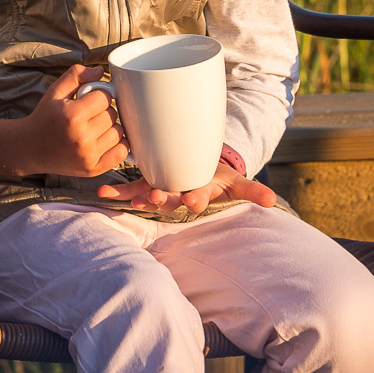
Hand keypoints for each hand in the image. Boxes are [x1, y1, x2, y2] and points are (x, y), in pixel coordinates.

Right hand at [0, 64, 129, 178]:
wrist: (30, 148)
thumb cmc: (45, 117)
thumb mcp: (55, 92)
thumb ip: (76, 75)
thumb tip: (101, 71)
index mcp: (72, 116)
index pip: (104, 97)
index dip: (98, 95)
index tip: (88, 100)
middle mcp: (81, 138)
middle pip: (113, 115)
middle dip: (103, 111)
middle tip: (89, 114)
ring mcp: (88, 156)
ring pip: (119, 132)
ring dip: (110, 127)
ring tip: (94, 127)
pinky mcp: (93, 169)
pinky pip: (121, 153)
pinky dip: (117, 144)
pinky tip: (103, 139)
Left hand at [95, 161, 277, 212]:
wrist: (199, 171)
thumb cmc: (217, 177)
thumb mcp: (235, 182)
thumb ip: (252, 191)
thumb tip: (272, 201)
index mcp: (199, 193)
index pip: (199, 198)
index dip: (196, 199)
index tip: (193, 200)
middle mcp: (178, 194)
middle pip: (170, 199)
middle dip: (163, 199)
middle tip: (157, 197)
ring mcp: (160, 190)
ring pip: (148, 195)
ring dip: (136, 196)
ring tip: (122, 196)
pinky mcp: (145, 183)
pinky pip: (129, 188)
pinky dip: (116, 192)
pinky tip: (101, 192)